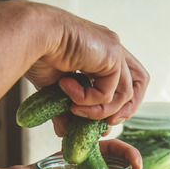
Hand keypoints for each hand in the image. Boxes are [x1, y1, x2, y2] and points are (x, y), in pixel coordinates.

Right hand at [23, 3, 148, 131]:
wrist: (29, 36)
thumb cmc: (36, 53)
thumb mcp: (54, 89)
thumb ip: (64, 109)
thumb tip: (65, 132)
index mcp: (101, 53)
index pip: (126, 80)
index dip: (119, 104)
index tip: (101, 120)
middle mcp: (111, 49)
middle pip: (140, 83)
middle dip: (126, 108)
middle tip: (106, 124)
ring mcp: (114, 50)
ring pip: (124, 95)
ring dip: (97, 110)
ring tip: (72, 107)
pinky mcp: (112, 54)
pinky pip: (109, 92)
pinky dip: (88, 100)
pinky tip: (67, 88)